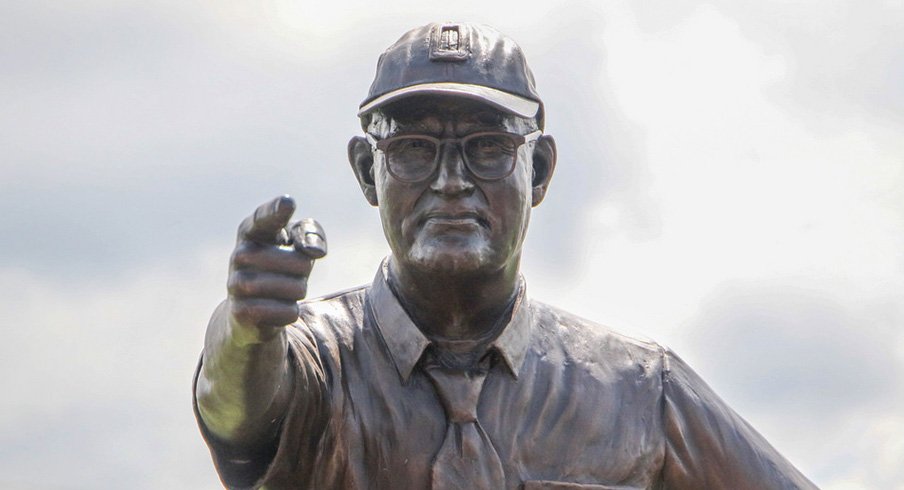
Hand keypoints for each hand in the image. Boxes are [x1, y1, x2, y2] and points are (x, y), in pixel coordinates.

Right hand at [227, 195, 326, 329]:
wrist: (247, 314)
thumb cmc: (278, 268)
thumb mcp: (296, 246)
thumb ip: (310, 234)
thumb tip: (316, 250)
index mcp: (252, 232)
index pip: (265, 218)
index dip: (277, 211)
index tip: (289, 203)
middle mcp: (239, 255)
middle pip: (300, 262)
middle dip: (305, 271)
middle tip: (289, 273)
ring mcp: (236, 284)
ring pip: (296, 289)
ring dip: (298, 292)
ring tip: (283, 291)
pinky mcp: (242, 312)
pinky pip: (288, 312)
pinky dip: (290, 313)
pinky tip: (275, 310)